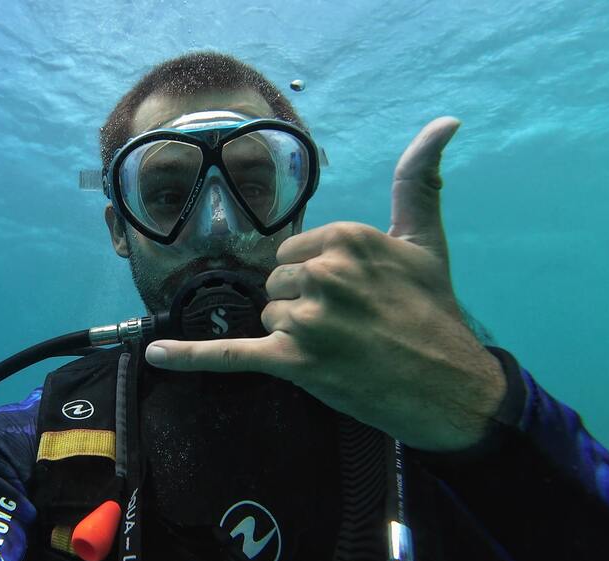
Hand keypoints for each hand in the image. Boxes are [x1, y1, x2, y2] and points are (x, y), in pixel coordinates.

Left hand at [145, 117, 506, 451]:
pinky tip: (157, 355)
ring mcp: (305, 320)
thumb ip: (418, 180)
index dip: (317, 277)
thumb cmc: (435, 313)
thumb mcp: (426, 240)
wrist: (451, 389)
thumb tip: (444, 122)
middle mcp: (322, 274)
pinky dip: (191, 357)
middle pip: (277, 284)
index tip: (354, 297)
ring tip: (342, 349)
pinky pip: (229, 355)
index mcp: (345, 238)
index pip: (293, 252)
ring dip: (295, 337)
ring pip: (268, 318)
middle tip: (350, 327)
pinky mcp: (293, 363)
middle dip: (303, 306)